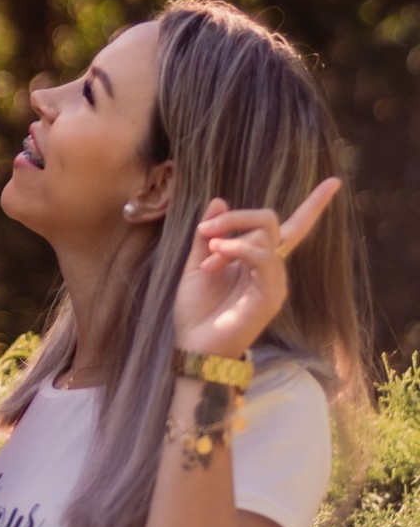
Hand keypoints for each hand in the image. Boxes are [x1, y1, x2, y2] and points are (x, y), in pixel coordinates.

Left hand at [173, 178, 341, 358]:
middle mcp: (271, 268)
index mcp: (257, 259)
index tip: (333, 182)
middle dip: (235, 217)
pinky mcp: (271, 295)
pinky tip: (220, 253)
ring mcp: (274, 281)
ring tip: (210, 254)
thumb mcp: (198, 262)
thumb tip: (220, 200)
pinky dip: (239, 247)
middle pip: (270, 220)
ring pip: (265, 233)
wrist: (193, 344)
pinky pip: (263, 257)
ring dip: (230, 234)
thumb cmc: (197, 309)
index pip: (293, 228)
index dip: (313, 205)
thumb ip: (209, 234)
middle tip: (206, 231)